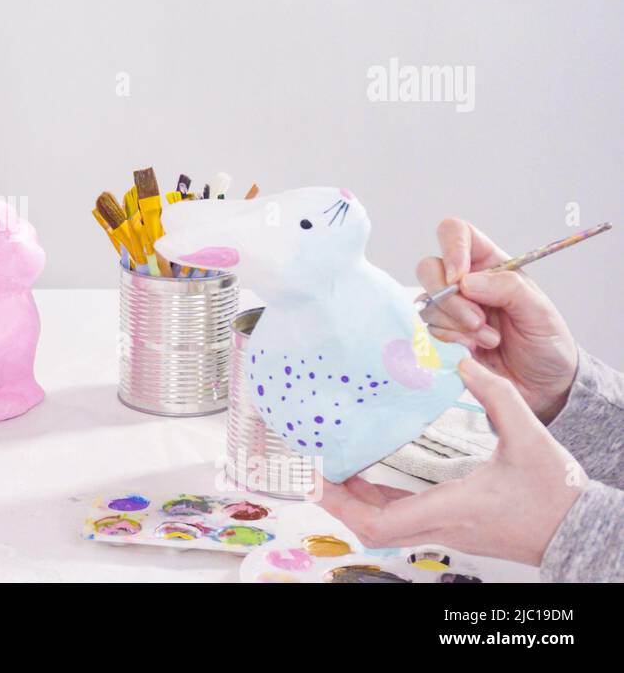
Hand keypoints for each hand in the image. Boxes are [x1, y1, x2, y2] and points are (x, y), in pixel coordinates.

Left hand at [316, 358, 584, 566]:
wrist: (578, 528)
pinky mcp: (449, 527)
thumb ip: (496, 395)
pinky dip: (375, 501)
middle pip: (369, 529)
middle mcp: (441, 525)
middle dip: (336, 503)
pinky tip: (366, 478)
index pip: (380, 522)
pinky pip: (400, 520)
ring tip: (333, 468)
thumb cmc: (555, 492)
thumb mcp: (529, 435)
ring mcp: (444, 530)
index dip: (342, 503)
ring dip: (353, 501)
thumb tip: (463, 362)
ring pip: (382, 527)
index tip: (319, 478)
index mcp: (451, 508)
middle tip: (314, 471)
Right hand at [417, 218, 577, 422]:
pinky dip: (449, 342)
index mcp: (490, 264)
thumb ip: (508, 289)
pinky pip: (427, 330)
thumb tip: (466, 281)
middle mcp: (464, 282)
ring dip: (455, 326)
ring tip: (488, 340)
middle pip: (429, 268)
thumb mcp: (540, 311)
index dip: (451, 248)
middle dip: (448, 298)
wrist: (542, 386)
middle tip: (477, 321)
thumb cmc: (546, 342)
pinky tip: (473, 350)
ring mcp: (450, 309)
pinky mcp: (442, 335)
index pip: (456, 233)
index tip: (459, 278)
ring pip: (427, 303)